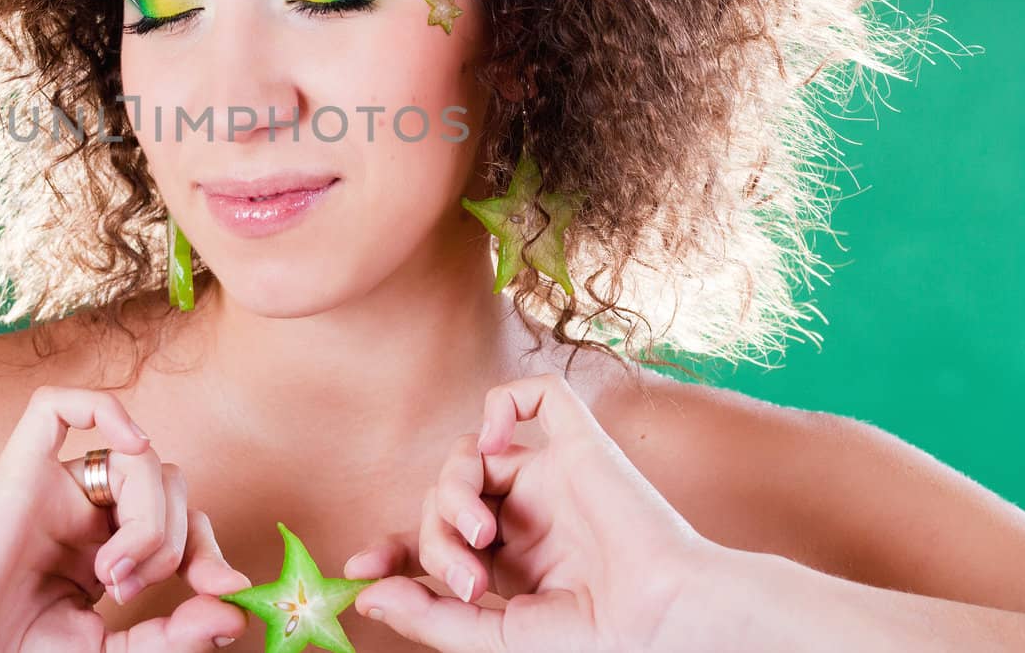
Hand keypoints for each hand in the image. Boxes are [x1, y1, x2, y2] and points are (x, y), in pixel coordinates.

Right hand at [0, 385, 251, 652]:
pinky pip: (56, 406)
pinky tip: (129, 444)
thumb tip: (235, 606)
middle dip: (174, 539)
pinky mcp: (18, 471)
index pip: (181, 518)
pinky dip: (103, 409)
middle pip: (168, 481)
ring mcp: (51, 487)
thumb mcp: (117, 651)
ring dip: (148, 520)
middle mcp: (82, 509)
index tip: (225, 593)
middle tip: (134, 592)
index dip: (209, 548)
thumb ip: (175, 633)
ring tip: (110, 577)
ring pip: (137, 458)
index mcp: (104, 547)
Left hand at [343, 372, 714, 652]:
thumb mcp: (496, 637)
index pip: (434, 538)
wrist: (663, 618)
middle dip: (435, 538)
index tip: (360, 567)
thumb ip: (431, 616)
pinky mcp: (580, 444)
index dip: (394, 547)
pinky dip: (499, 407)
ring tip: (481, 536)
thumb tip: (367, 592)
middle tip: (468, 581)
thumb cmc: (596, 640)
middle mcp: (525, 516)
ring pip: (467, 453)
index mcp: (509, 564)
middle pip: (441, 498)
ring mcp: (551, 478)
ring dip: (453, 492)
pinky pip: (533, 396)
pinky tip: (494, 444)